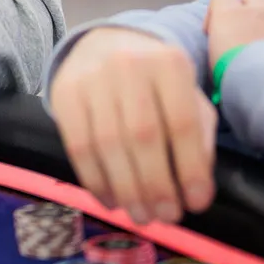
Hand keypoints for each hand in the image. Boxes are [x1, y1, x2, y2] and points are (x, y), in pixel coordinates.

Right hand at [48, 27, 217, 224]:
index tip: (196, 204)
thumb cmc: (155, 83)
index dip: (190, 169)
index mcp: (169, 63)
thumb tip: (194, 190)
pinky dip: (95, 181)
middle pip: (143, 136)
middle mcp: (128, 65)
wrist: (104, 46)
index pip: (183, 123)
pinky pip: (78, 146)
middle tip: (165, 217)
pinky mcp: (64, 94)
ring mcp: (91, 78)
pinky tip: (111, 199)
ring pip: (109, 144)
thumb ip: (199, 137)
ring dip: (126, 189)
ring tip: (140, 215)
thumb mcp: (188, 97)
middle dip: (156, 185)